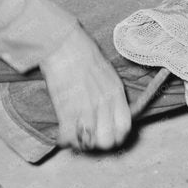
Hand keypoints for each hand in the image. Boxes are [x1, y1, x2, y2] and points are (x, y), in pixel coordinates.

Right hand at [38, 27, 129, 151]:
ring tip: (74, 135)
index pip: (125, 127)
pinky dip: (64, 140)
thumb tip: (110, 113)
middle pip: (107, 141)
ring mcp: (86, 108)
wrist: (63, 44)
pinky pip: (68, 137)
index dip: (116, 137)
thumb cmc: (83, 54)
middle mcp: (104, 103)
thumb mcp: (107, 73)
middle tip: (88, 136)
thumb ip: (111, 94)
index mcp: (116, 92)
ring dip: (79, 143)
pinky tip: (62, 133)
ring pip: (88, 143)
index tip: (107, 135)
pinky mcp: (67, 110)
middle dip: (98, 143)